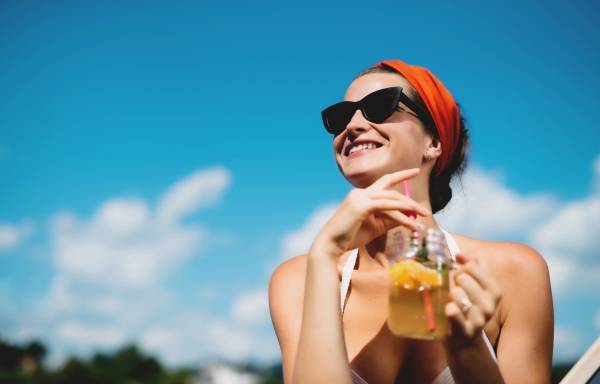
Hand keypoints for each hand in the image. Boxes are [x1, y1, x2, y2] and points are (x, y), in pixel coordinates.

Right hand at [310, 168, 430, 257]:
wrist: (330, 245)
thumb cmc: (350, 237)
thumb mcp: (375, 227)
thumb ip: (389, 220)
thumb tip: (408, 217)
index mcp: (362, 195)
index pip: (384, 181)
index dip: (400, 175)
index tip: (415, 171)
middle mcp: (360, 192)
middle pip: (391, 190)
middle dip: (410, 200)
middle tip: (425, 210)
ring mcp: (359, 197)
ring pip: (391, 199)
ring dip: (409, 208)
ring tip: (422, 217)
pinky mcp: (361, 206)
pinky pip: (386, 208)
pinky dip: (401, 215)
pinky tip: (411, 223)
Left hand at [443, 253, 501, 349]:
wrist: (463, 338)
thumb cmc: (466, 306)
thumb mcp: (472, 286)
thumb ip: (468, 267)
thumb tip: (459, 254)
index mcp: (494, 292)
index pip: (473, 267)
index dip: (460, 267)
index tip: (458, 274)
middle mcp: (489, 306)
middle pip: (464, 278)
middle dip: (453, 280)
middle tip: (452, 288)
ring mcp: (478, 320)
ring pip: (458, 294)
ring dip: (449, 294)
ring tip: (450, 300)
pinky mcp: (464, 332)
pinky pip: (453, 313)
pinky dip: (448, 308)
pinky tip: (448, 308)